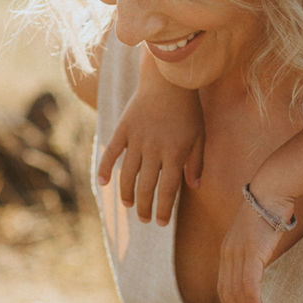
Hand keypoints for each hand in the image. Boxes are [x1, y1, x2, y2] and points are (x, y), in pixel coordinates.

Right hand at [96, 96, 203, 225]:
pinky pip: (111, 152)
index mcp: (175, 153)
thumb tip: (193, 186)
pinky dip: (104, 167)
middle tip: (143, 219)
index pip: (168, 190)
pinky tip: (103, 183)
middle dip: (144, 207)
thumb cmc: (188, 109)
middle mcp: (154, 150)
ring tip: (128, 205)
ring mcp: (136, 139)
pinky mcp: (123, 129)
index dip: (163, 209)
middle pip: (146, 186)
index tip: (161, 222)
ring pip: (127, 174)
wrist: (168, 79)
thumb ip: (196, 162)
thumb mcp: (199, 135)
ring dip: (127, 193)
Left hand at [218, 205, 283, 302]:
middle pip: (228, 293)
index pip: (224, 286)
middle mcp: (228, 254)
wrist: (271, 192)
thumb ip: (255, 251)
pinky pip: (249, 283)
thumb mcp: (257, 235)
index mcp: (228, 251)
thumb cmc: (268, 211)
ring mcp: (237, 253)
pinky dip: (253, 301)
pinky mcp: (251, 252)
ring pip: (238, 292)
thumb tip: (260, 263)